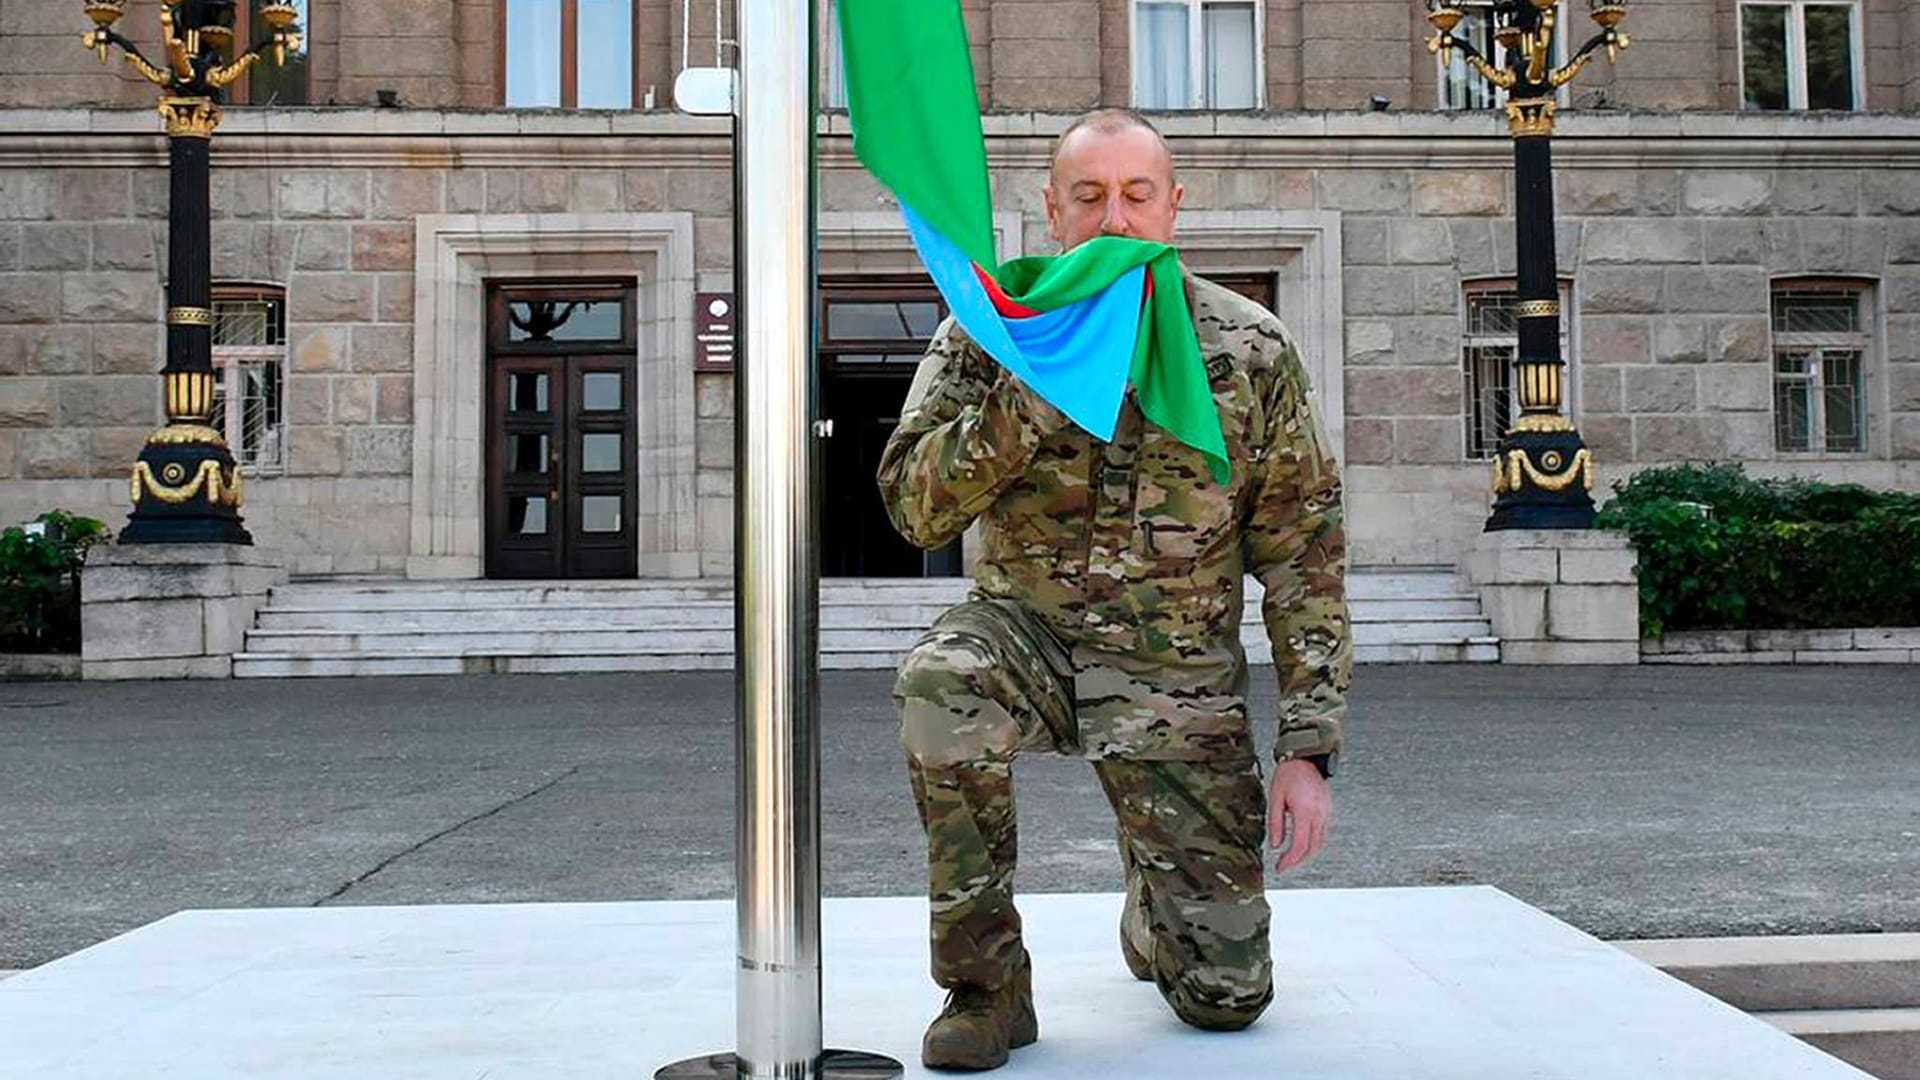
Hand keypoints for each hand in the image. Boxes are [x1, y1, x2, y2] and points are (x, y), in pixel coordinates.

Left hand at [1268, 758, 1330, 873]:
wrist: (1306, 757)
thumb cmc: (1289, 773)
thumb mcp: (1275, 797)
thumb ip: (1275, 823)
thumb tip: (1275, 844)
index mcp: (1305, 811)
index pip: (1299, 845)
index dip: (1289, 860)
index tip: (1280, 867)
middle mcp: (1319, 814)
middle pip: (1312, 849)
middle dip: (1298, 861)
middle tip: (1284, 866)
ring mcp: (1326, 813)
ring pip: (1320, 843)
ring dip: (1306, 854)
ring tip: (1291, 857)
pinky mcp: (1327, 810)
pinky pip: (1322, 833)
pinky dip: (1313, 843)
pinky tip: (1302, 843)